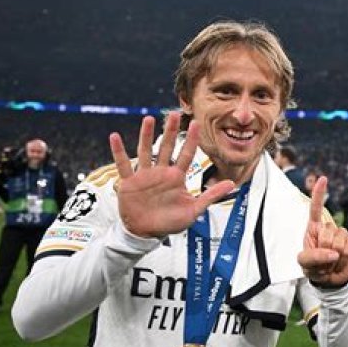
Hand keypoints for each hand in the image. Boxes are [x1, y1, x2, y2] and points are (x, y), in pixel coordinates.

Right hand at [109, 112, 234, 237]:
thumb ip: (211, 196)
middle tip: (174, 114)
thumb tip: (232, 184)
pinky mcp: (129, 182)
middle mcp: (162, 173)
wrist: (146, 233)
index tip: (196, 123)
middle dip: (171, 131)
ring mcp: (145, 176)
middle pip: (167, 147)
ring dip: (146, 135)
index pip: (187, 154)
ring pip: (146, 151)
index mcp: (177, 177)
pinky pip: (123, 164)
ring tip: (148, 119)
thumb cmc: (170, 222)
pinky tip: (114, 137)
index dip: (192, 139)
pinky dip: (118, 151)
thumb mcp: (194, 210)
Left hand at [298, 176, 347, 287]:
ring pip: (341, 241)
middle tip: (322, 261)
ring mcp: (342, 234)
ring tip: (331, 263)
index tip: (323, 179)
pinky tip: (341, 261)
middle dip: (325, 250)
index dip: (319, 193)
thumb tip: (332, 253)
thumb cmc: (313, 269)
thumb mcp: (305, 264)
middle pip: (329, 232)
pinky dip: (346, 258)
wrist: (329, 280)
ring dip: (335, 257)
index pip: (316, 208)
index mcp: (314, 228)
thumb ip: (313, 258)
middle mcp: (329, 228)